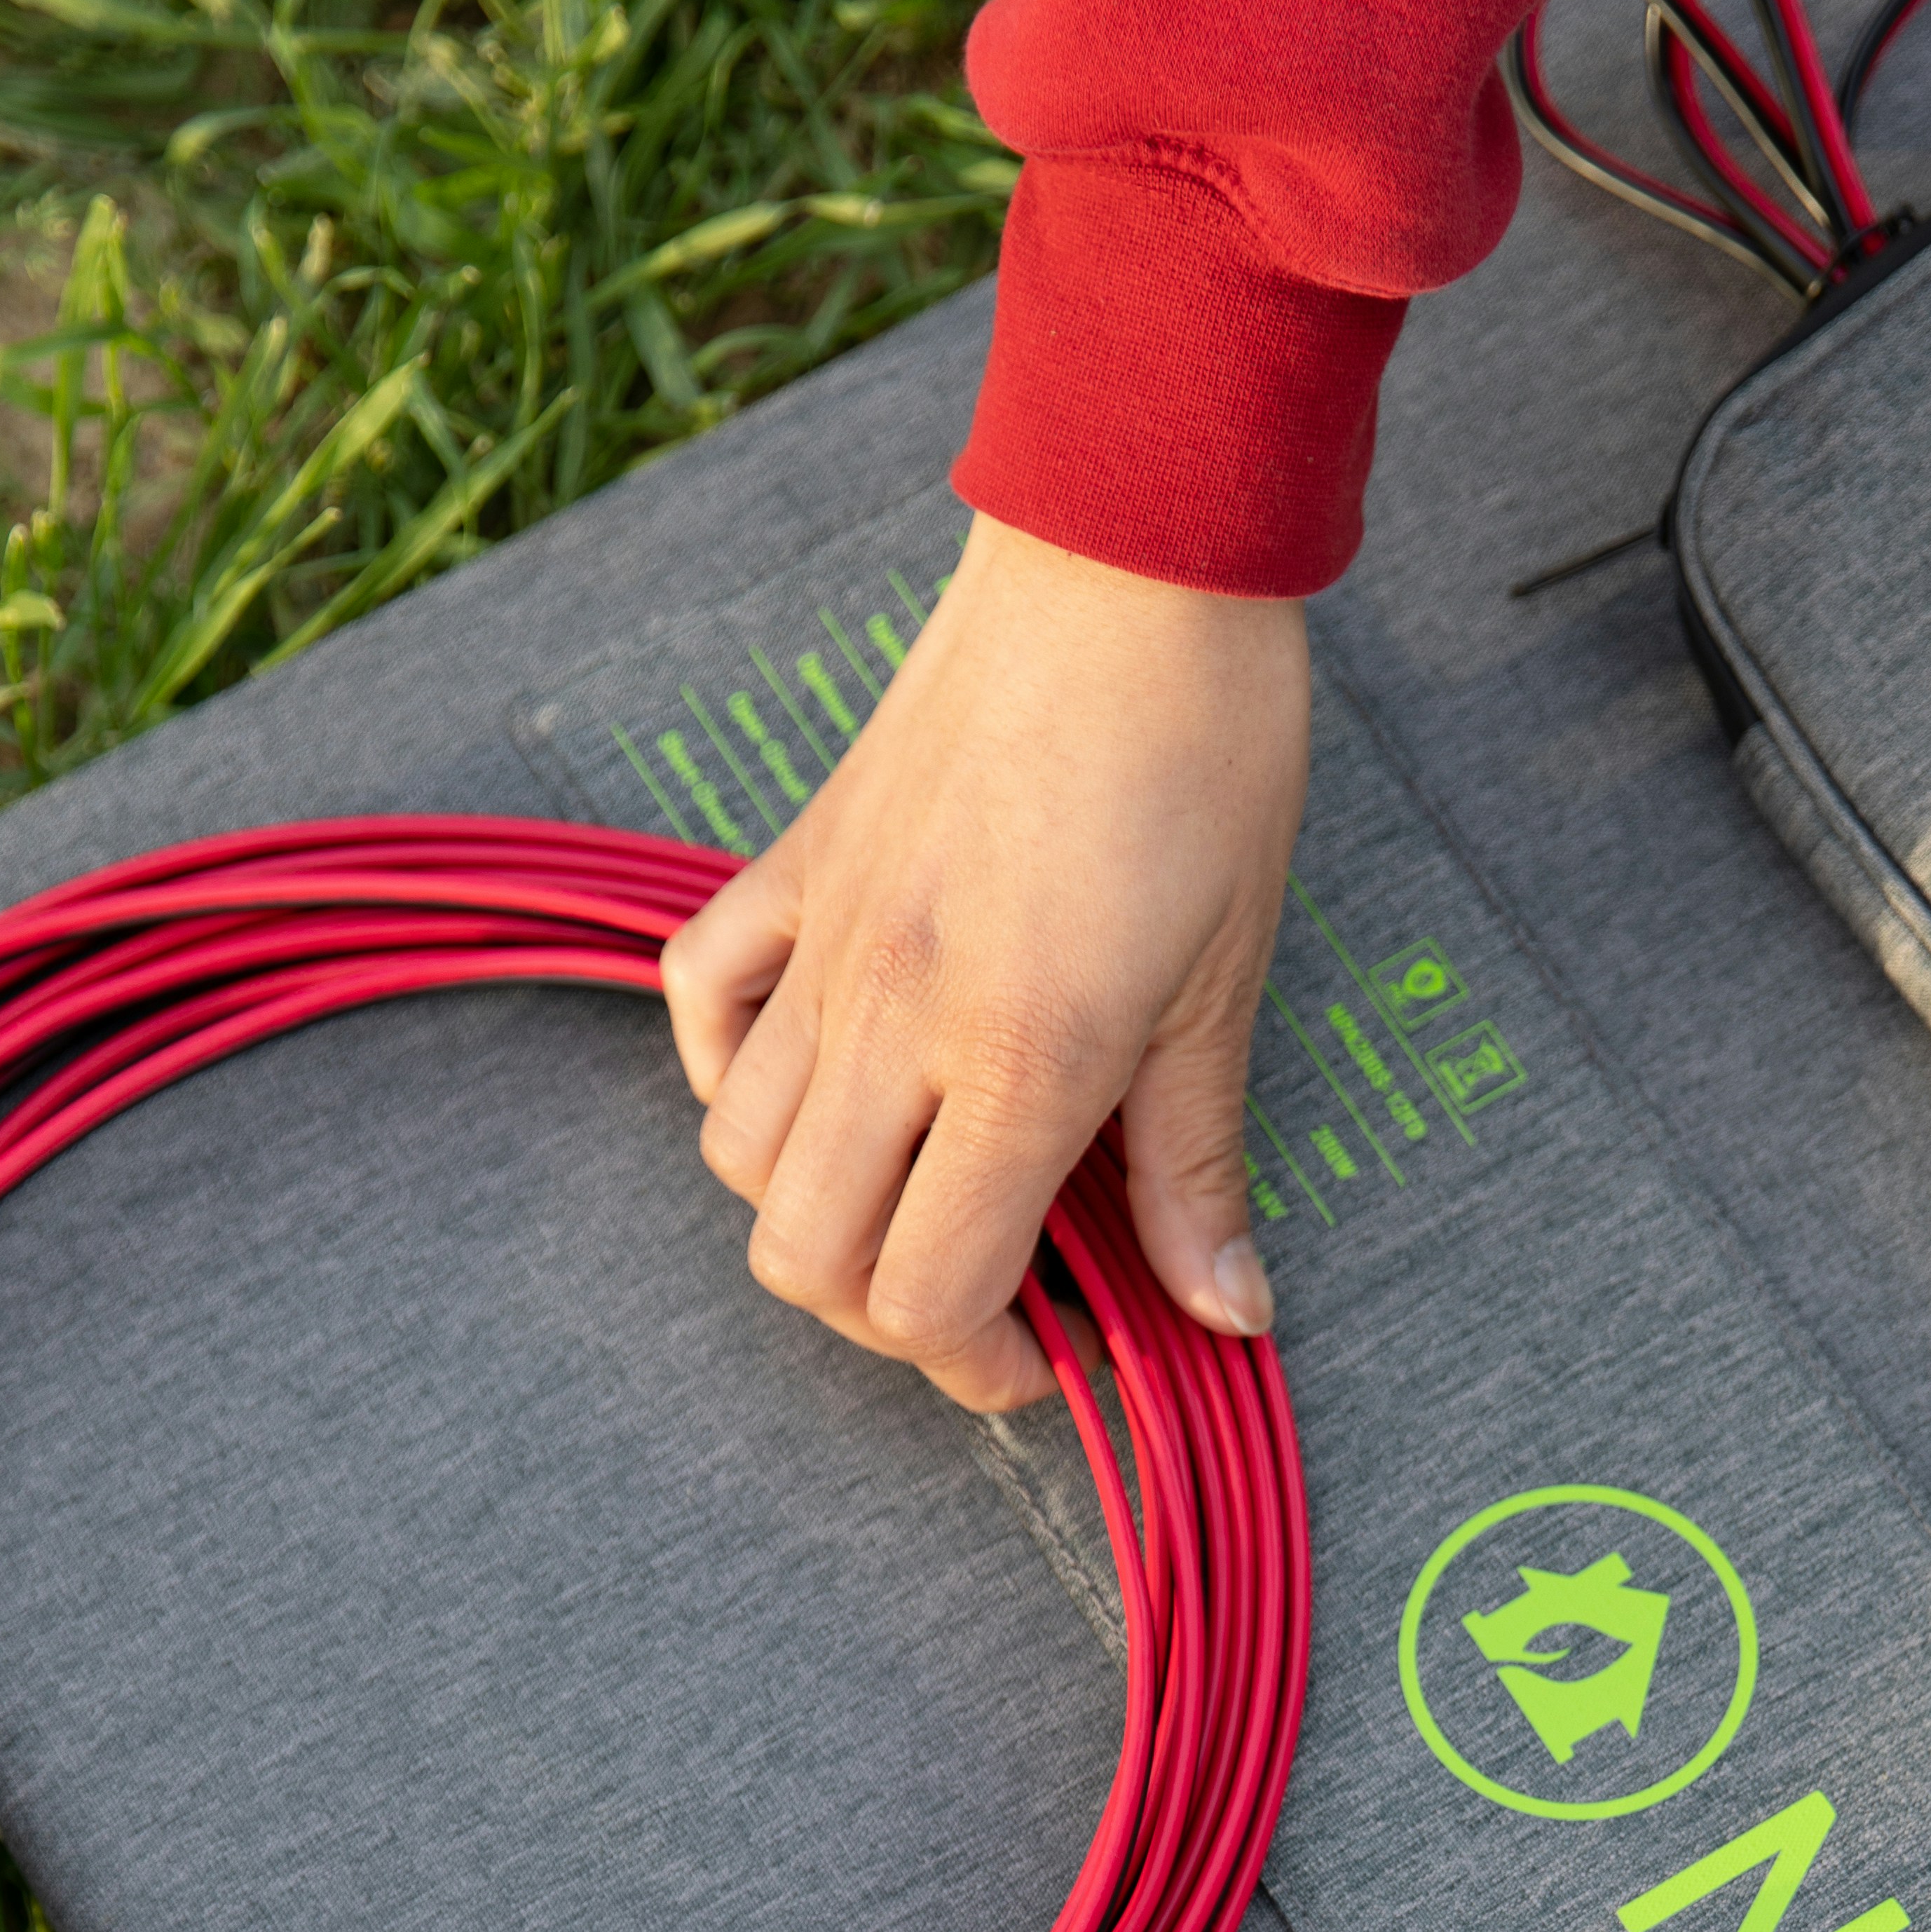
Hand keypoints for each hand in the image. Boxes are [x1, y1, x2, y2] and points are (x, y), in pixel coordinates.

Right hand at [660, 514, 1311, 1411]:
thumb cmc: (1204, 757)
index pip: (925, 1296)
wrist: (1129, 565)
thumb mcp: (1226, 986)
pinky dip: (736, 1073)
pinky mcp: (793, 864)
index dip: (981, 1366)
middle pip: (808, 1256)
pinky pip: (704, 1004)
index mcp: (1018, 1063)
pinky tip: (823, 1077)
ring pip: (742, 1155)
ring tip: (915, 1192)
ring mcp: (827, 939)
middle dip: (887, 1316)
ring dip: (815, 1212)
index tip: (1044, 1354)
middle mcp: (894, 1015)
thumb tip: (1225, 1313)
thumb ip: (1197, 1165)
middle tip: (982, 1295)